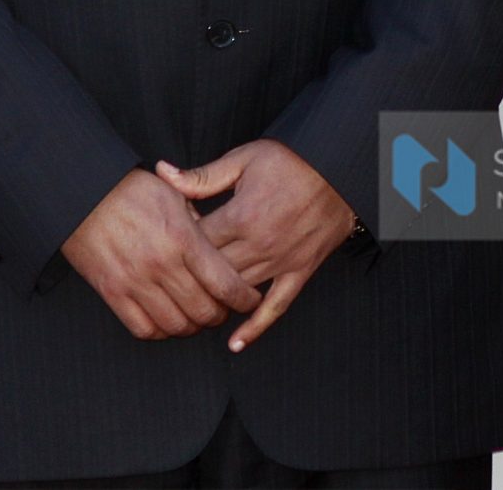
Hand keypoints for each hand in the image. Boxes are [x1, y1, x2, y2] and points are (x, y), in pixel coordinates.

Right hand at [60, 168, 261, 341]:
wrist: (82, 192)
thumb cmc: (131, 189)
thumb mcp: (174, 195)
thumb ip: (200, 222)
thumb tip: (217, 244)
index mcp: (183, 238)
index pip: (225, 283)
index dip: (244, 298)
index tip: (249, 299)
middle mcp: (162, 264)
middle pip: (205, 310)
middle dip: (221, 315)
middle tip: (224, 309)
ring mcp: (135, 282)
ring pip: (177, 325)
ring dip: (193, 326)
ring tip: (197, 317)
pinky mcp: (112, 293)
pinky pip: (143, 329)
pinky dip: (161, 331)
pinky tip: (168, 320)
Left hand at [158, 139, 355, 351]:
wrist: (339, 168)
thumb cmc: (291, 160)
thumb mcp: (244, 159)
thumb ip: (203, 175)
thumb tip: (162, 173)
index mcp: (241, 216)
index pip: (196, 243)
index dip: (178, 243)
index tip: (169, 240)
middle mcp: (259, 245)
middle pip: (212, 272)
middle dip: (192, 274)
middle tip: (176, 274)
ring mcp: (281, 262)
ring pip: (237, 291)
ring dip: (215, 300)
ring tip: (193, 306)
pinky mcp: (300, 271)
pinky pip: (276, 306)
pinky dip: (255, 327)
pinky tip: (236, 343)